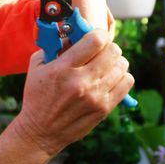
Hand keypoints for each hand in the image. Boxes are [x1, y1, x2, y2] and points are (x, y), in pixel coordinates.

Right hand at [10, 29, 133, 156]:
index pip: (96, 40)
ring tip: (106, 65)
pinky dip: (122, 76)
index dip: (99, 34)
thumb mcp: (37, 67)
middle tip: (101, 51)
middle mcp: (82, 81)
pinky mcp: (104, 108)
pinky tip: (111, 78)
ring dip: (116, 62)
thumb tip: (71, 31)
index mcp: (63, 68)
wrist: (40, 132)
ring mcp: (95, 96)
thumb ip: (53, 46)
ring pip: (122, 66)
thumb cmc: (37, 96)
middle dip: (108, 47)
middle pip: (113, 51)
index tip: (95, 36)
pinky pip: (127, 83)